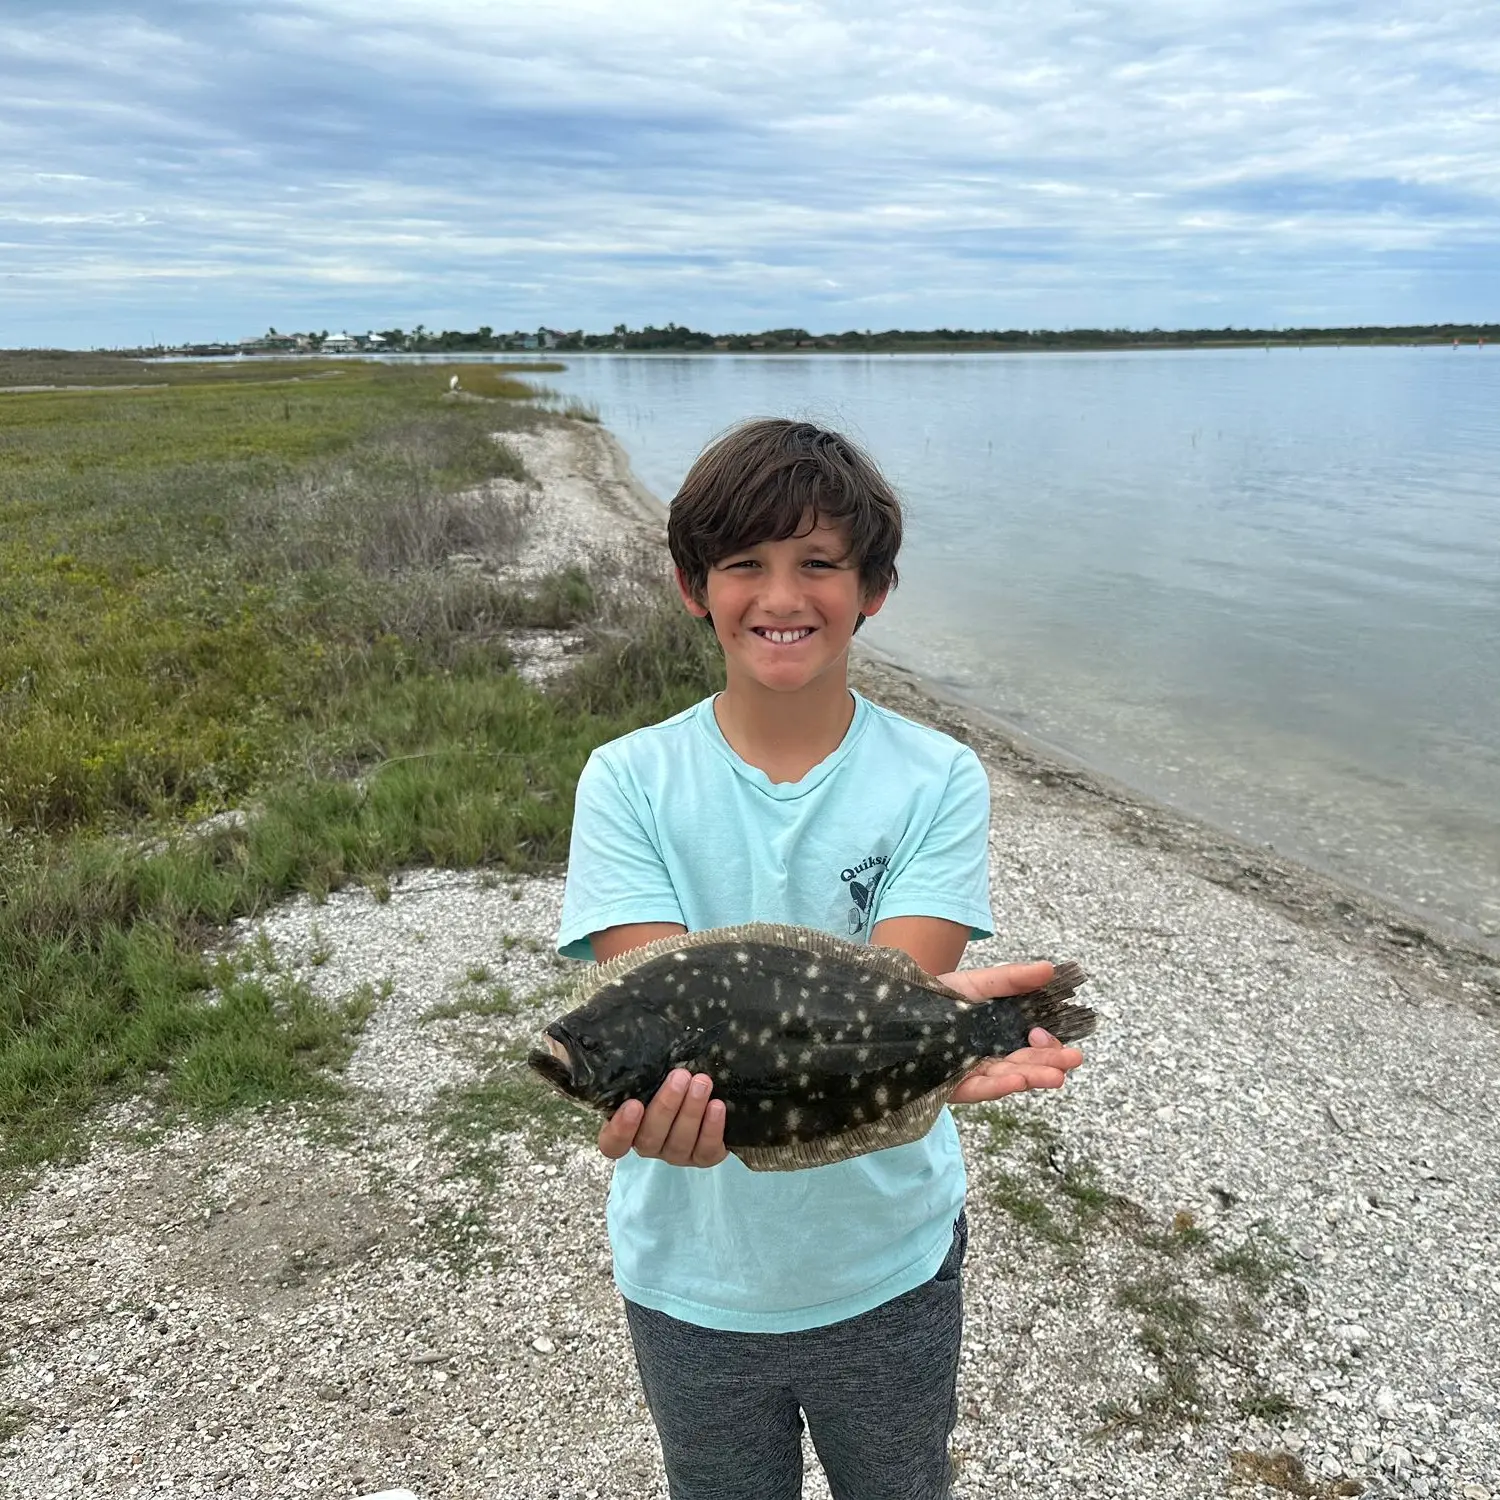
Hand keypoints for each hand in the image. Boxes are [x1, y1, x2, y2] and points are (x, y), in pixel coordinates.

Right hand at [598, 1069, 727, 1166]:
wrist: (700, 1088)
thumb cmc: (665, 1075)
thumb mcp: (650, 1070)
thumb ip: (639, 1064)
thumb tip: (631, 1033)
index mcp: (627, 1128)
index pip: (612, 1143)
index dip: (620, 1130)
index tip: (633, 1105)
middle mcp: (649, 1144)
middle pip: (649, 1138)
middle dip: (666, 1106)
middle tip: (680, 1076)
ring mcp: (675, 1153)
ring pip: (679, 1143)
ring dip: (691, 1111)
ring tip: (702, 1082)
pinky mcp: (702, 1156)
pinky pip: (706, 1151)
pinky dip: (711, 1128)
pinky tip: (717, 1106)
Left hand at [937, 961, 1086, 1103]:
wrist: (890, 1012)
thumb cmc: (936, 996)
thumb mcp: (976, 983)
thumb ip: (1012, 979)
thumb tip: (1050, 969)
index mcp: (1000, 1033)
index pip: (1033, 1044)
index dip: (1048, 1043)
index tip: (1058, 1037)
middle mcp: (990, 1056)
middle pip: (1024, 1063)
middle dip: (1049, 1063)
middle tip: (1073, 1060)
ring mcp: (971, 1073)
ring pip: (1006, 1078)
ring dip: (1031, 1077)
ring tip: (1055, 1077)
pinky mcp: (950, 1086)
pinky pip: (976, 1089)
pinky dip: (996, 1086)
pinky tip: (1015, 1082)